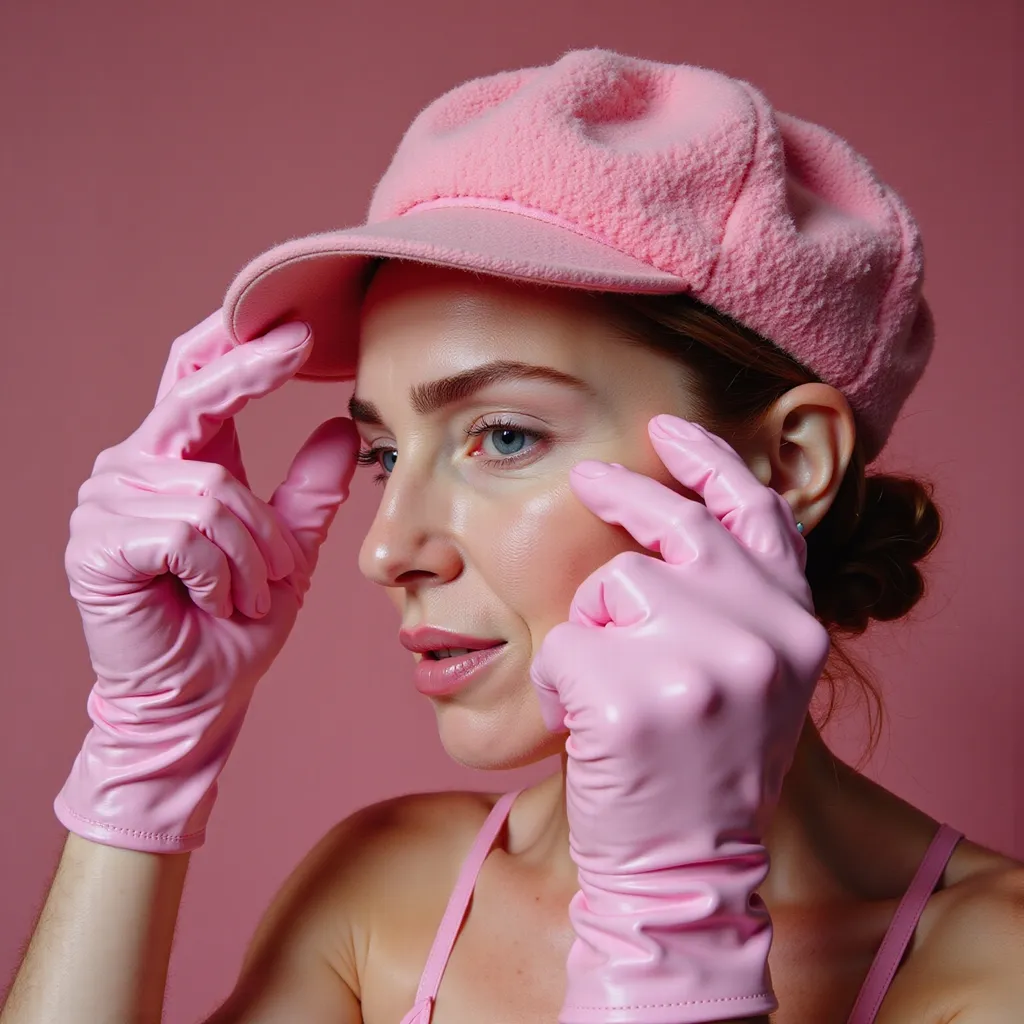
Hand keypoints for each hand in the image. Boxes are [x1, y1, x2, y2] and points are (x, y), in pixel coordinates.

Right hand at [54, 312, 359, 852]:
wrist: (203, 694)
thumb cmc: (238, 621)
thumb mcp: (288, 547)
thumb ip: (309, 489)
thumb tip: (340, 426)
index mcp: (178, 461)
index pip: (194, 377)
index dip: (238, 345)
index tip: (299, 324)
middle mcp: (132, 468)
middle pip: (194, 400)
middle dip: (253, 380)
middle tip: (304, 351)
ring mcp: (106, 504)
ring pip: (214, 490)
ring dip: (255, 551)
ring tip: (253, 591)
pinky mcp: (97, 546)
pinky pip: (188, 532)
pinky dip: (224, 574)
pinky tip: (217, 602)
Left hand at [530, 414, 830, 1023]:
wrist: (684, 868)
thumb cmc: (706, 767)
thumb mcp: (753, 678)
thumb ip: (737, 602)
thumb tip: (680, 521)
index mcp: (796, 624)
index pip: (759, 515)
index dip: (713, 461)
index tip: (669, 428)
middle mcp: (763, 635)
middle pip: (675, 531)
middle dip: (624, 497)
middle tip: (587, 480)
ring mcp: (701, 665)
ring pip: (607, 587)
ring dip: (590, 631)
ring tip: (608, 693)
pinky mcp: (632, 698)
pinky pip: (563, 646)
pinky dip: (557, 683)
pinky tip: (584, 728)